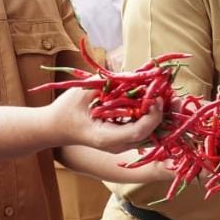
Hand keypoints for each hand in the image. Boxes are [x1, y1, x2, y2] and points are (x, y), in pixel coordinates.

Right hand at [51, 86, 165, 153]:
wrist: (55, 128)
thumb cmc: (65, 109)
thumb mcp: (83, 93)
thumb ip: (105, 84)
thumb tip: (131, 74)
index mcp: (105, 138)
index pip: (138, 131)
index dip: (151, 114)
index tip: (155, 96)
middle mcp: (116, 145)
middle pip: (149, 135)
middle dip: (160, 114)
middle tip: (164, 93)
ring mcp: (120, 145)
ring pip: (149, 134)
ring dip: (158, 115)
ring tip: (162, 95)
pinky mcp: (123, 140)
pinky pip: (143, 130)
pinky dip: (150, 116)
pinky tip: (153, 101)